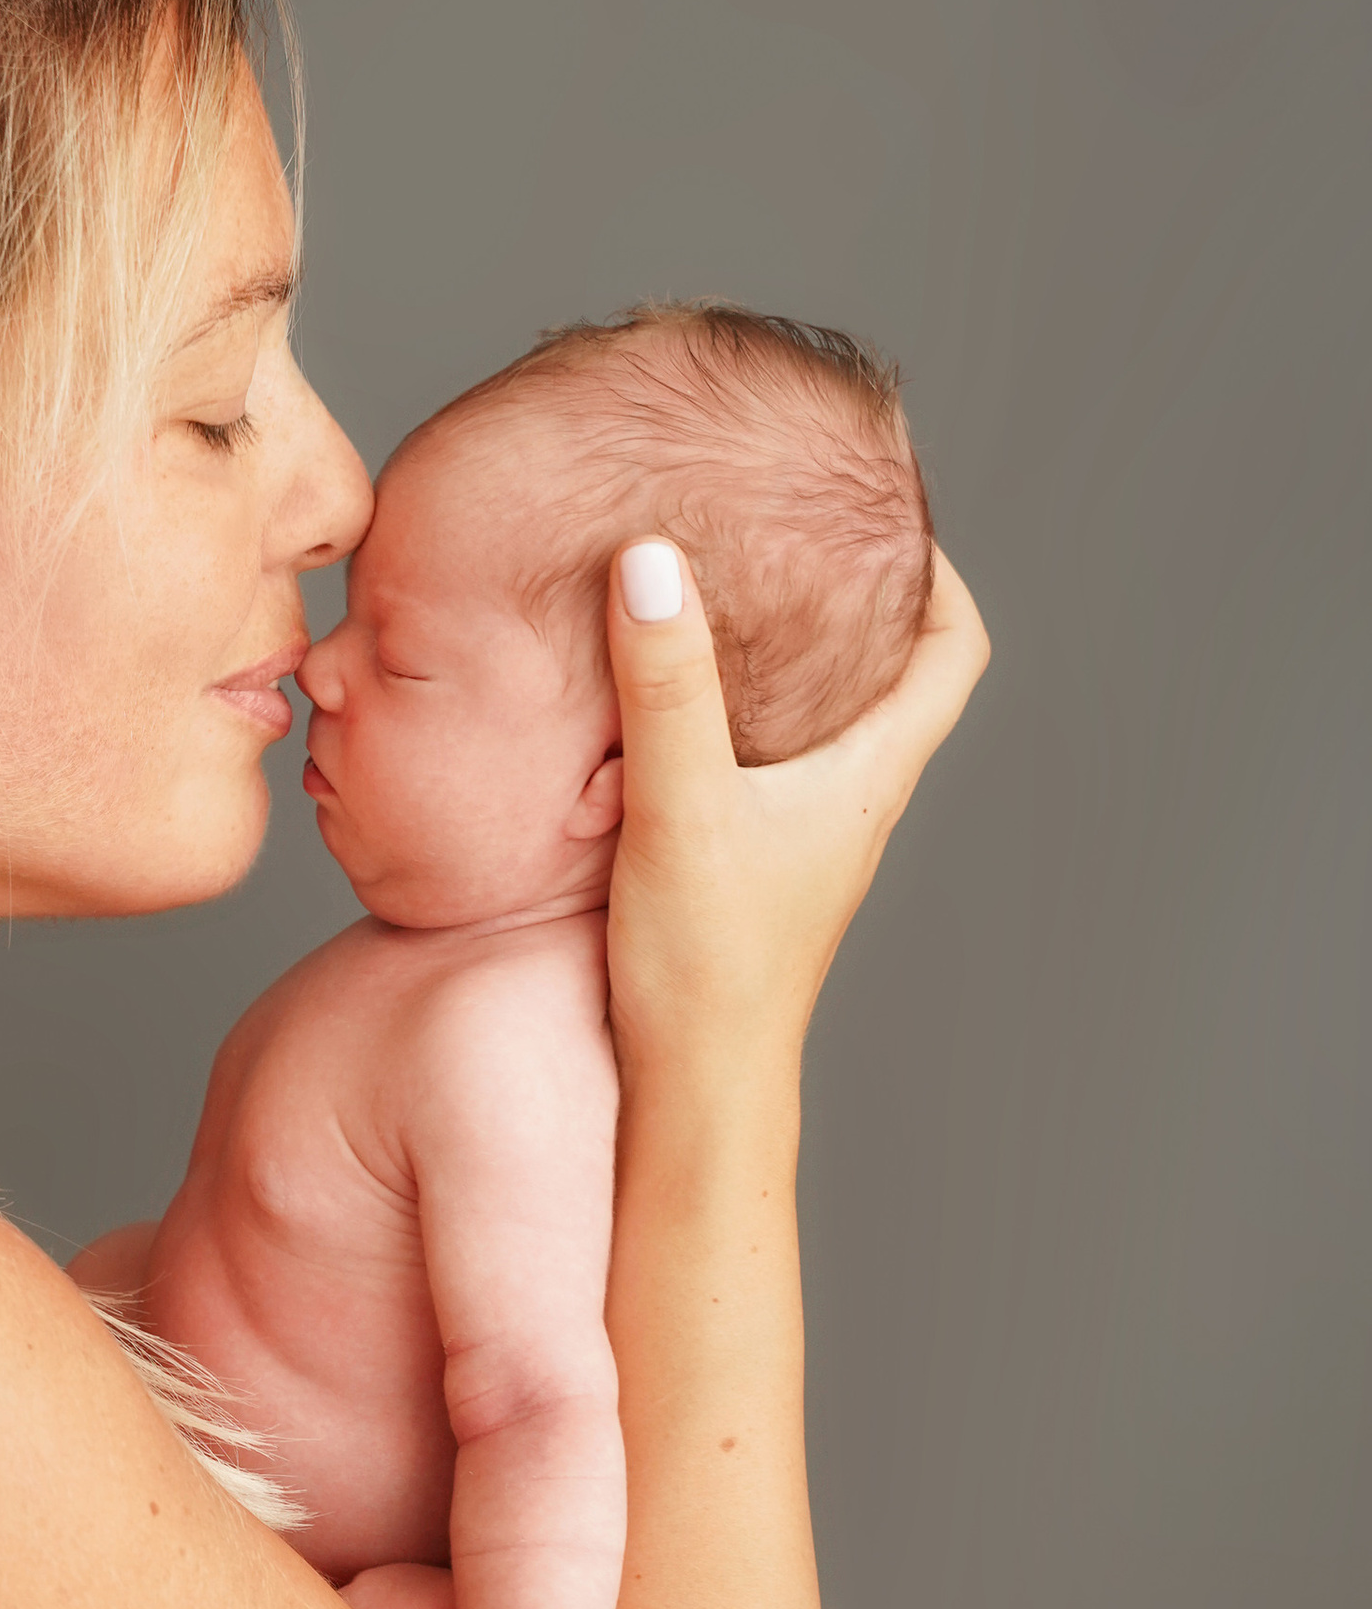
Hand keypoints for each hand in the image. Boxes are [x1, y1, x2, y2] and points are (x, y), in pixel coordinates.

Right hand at [602, 539, 989, 1090]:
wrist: (693, 1093)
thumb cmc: (709, 968)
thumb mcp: (681, 808)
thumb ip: (668, 686)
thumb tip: (654, 559)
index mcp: (869, 775)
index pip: (954, 653)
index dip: (941, 574)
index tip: (892, 514)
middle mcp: (852, 802)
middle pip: (892, 676)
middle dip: (858, 596)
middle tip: (797, 530)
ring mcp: (804, 839)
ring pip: (824, 723)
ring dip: (788, 659)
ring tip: (725, 595)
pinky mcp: (751, 867)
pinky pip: (761, 765)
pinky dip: (731, 717)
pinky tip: (663, 706)